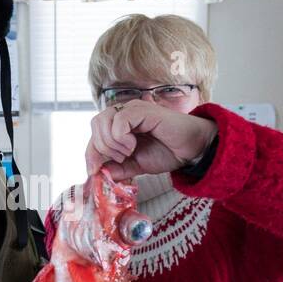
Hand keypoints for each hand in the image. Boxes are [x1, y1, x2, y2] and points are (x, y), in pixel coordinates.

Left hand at [85, 101, 217, 180]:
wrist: (192, 149)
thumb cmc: (168, 152)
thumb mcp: (136, 165)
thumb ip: (118, 168)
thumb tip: (99, 172)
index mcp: (121, 124)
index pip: (95, 134)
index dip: (90, 153)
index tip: (94, 171)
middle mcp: (124, 113)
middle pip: (95, 125)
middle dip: (101, 148)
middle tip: (121, 158)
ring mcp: (133, 109)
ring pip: (103, 121)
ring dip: (111, 142)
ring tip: (128, 151)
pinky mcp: (142, 110)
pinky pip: (119, 121)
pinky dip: (121, 137)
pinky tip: (133, 145)